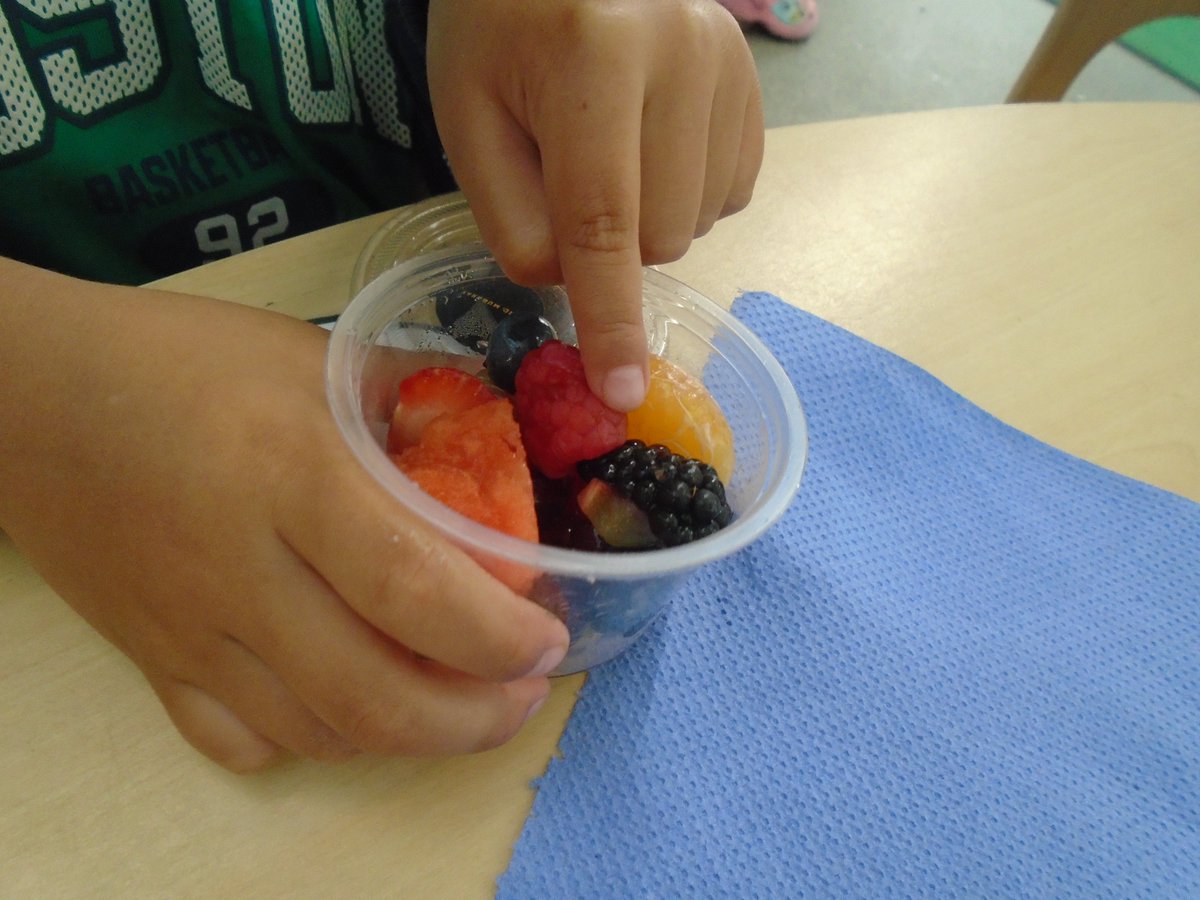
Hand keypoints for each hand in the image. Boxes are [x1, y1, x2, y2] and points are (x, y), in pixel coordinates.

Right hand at [0, 260, 568, 771]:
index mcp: (293, 479)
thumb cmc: (180, 363)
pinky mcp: (153, 662)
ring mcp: (192, 632)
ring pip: (316, 732)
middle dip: (472, 718)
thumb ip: (409, 395)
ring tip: (460, 707)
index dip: (495, 634)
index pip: (411, 585)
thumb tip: (496, 426)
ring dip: (408, 738)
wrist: (31, 399)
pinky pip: (239, 740)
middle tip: (521, 693)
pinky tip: (348, 707)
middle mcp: (243, 573)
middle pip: (372, 694)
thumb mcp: (307, 355)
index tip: (546, 642)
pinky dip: (312, 740)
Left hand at [427, 0, 763, 410]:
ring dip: (647, 218)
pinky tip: (651, 142)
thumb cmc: (496, 28)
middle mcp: (683, 53)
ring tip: (610, 144)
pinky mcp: (755, 82)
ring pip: (698, 224)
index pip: (604, 222)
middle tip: (567, 174)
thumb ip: (510, 215)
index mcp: (595, 56)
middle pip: (659, 237)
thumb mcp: (467, 115)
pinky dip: (685, 194)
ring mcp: (732, 64)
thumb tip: (576, 289)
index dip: (611, 319)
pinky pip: (730, 195)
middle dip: (609, 243)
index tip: (620, 391)